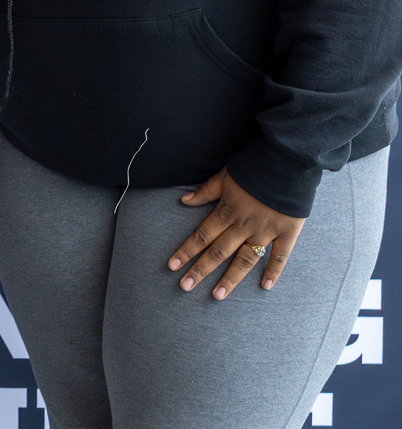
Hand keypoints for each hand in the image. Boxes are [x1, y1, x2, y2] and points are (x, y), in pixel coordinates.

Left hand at [168, 166, 306, 298]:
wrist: (287, 163)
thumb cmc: (253, 169)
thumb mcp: (224, 176)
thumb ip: (205, 191)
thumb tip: (183, 201)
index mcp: (226, 211)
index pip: (201, 235)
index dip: (186, 251)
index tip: (172, 266)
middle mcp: (243, 225)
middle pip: (218, 252)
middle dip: (200, 270)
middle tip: (185, 286)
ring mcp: (265, 232)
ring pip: (244, 260)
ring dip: (230, 278)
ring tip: (217, 295)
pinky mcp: (287, 233)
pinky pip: (279, 256)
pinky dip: (273, 271)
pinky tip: (265, 286)